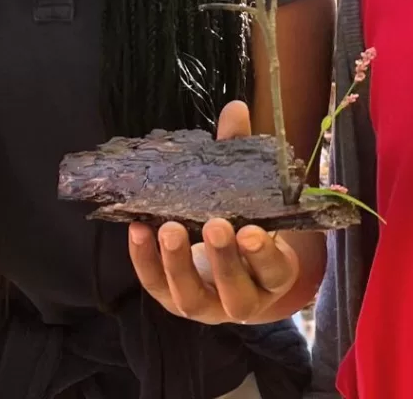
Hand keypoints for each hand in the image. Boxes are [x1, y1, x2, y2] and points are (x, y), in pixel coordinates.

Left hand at [127, 100, 300, 324]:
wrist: (226, 262)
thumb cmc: (243, 220)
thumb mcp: (247, 190)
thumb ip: (240, 152)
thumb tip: (235, 108)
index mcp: (272, 272)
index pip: (273, 270)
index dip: (263, 254)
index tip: (250, 229)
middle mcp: (243, 298)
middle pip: (236, 291)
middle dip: (223, 258)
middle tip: (214, 224)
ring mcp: (207, 305)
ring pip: (192, 297)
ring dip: (178, 263)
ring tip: (169, 228)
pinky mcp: (173, 299)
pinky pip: (156, 286)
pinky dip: (145, 260)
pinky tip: (138, 228)